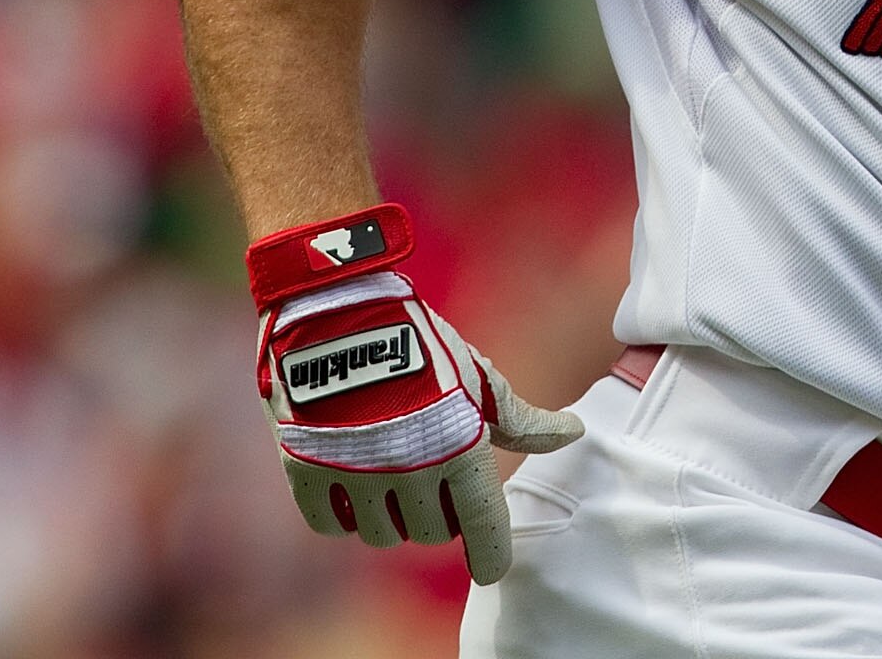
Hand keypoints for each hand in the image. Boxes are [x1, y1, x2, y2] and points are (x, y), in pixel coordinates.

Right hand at [249, 208, 582, 584]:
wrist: (341, 313)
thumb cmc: (423, 346)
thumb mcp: (479, 381)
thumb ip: (521, 422)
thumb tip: (573, 434)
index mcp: (459, 450)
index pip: (483, 526)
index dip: (490, 554)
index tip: (491, 568)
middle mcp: (410, 472)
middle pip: (430, 533)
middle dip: (436, 514)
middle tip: (431, 481)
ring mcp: (356, 476)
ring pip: (381, 534)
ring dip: (390, 515)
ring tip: (390, 476)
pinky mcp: (308, 472)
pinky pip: (331, 525)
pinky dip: (343, 515)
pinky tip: (351, 486)